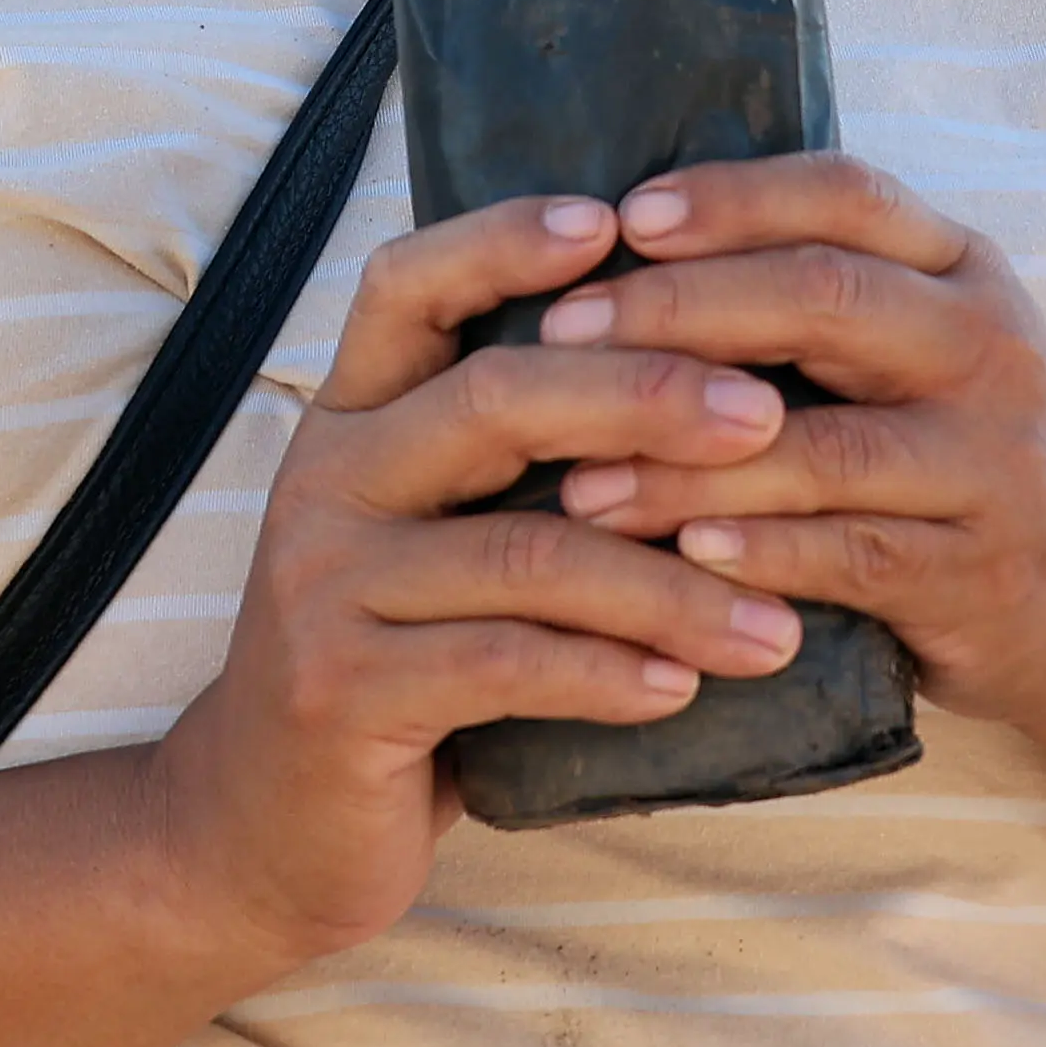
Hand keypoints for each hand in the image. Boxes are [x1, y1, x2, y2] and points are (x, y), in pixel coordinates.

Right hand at [135, 194, 816, 962]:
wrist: (267, 822)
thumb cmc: (395, 659)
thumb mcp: (427, 536)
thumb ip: (507, 464)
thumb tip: (696, 378)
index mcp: (348, 419)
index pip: (407, 287)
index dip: (503, 241)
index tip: (617, 223)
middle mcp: (325, 479)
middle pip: (490, 400)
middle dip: (640, 398)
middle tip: (765, 417)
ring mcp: (323, 584)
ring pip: (523, 552)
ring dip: (668, 586)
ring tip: (778, 622)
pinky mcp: (342, 689)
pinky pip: (501, 666)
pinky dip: (607, 674)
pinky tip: (685, 687)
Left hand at [544, 155, 1045, 741]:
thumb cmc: (951, 445)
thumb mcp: (912, 343)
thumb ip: (804, 290)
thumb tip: (609, 239)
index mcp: (962, 270)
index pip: (845, 196)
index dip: (731, 198)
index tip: (620, 217)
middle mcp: (991, 350)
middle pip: (826, 299)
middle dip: (680, 310)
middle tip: (562, 335)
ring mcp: (998, 466)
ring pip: (825, 446)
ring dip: (687, 461)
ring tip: (579, 477)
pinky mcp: (985, 574)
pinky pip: (855, 556)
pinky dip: (762, 550)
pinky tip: (681, 552)